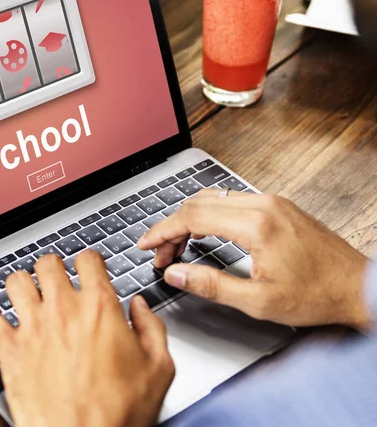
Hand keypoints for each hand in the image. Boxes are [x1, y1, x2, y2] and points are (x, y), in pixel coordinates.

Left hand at [0, 251, 174, 426]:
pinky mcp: (9, 351)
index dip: (89, 260)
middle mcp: (63, 309)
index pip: (88, 259)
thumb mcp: (159, 369)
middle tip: (56, 278)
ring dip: (22, 284)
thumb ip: (151, 328)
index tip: (88, 267)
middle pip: (48, 263)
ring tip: (27, 294)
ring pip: (16, 281)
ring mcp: (33, 327)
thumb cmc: (119, 414)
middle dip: (53, 267)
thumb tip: (139, 308)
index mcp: (99, 308)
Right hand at [138, 190, 371, 330]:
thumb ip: (210, 285)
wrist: (357, 287)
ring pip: (213, 199)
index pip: (193, 217)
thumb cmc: (317, 295)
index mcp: (256, 225)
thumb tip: (176, 273)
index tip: (145, 244)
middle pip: (198, 204)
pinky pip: (230, 201)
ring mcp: (270, 201)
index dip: (162, 231)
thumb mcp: (258, 301)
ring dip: (189, 220)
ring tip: (176, 246)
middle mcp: (262, 205)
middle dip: (171, 228)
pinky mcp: (276, 205)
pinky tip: (203, 231)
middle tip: (159, 253)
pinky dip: (208, 215)